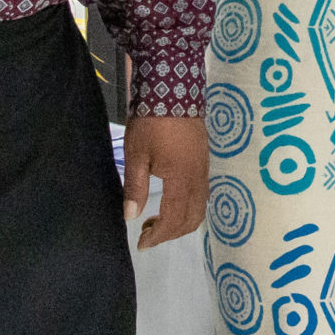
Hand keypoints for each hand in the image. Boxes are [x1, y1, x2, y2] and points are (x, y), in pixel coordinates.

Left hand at [125, 115, 208, 248]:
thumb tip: (130, 217)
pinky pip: (202, 195)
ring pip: (200, 208)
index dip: (158, 236)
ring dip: (180, 221)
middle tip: (147, 234)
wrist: (174, 91)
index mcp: (182, 180)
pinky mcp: (204, 162)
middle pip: (192, 219)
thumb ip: (135, 188)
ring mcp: (204, 170)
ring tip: (155, 220)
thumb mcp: (136, 155)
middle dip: (171, 233)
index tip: (141, 243)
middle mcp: (198, 179)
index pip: (174, 220)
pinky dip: (187, 207)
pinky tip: (169, 201)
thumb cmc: (151, 123)